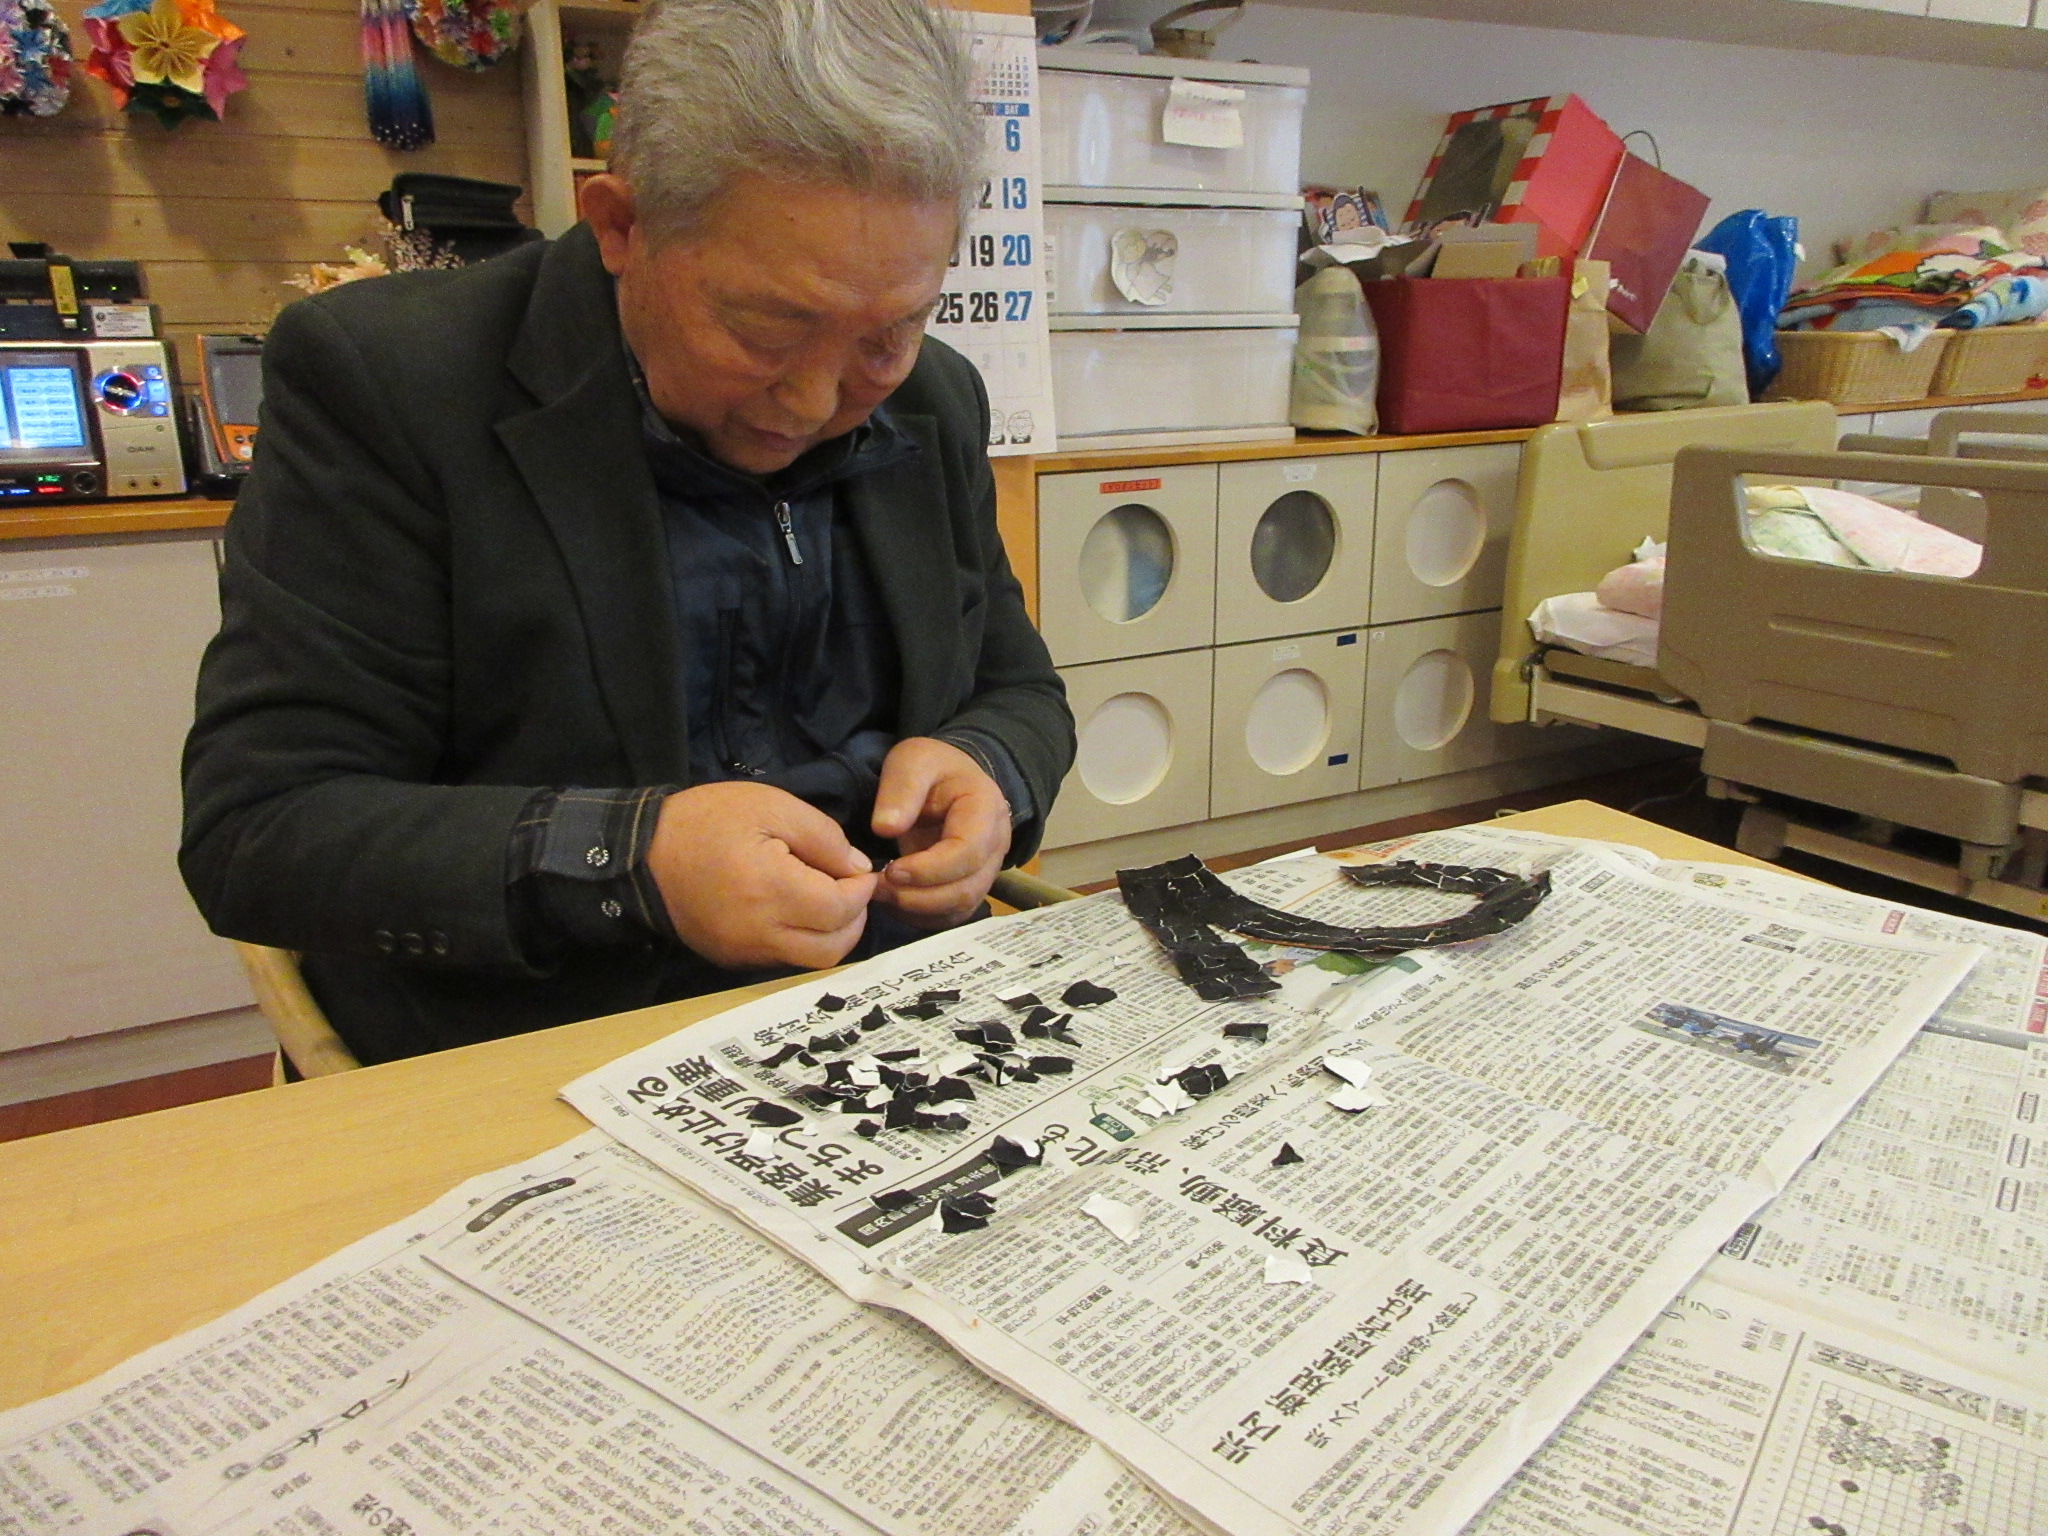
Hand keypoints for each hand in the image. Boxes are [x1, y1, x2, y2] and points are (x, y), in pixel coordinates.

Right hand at [645, 781, 877, 969]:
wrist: (641, 853)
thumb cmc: (707, 821)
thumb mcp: (771, 806)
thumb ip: (824, 838)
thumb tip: (857, 869)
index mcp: (771, 890)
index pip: (840, 909)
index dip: (861, 890)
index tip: (861, 870)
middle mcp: (760, 933)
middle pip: (832, 948)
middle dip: (853, 920)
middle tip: (850, 890)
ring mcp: (743, 952)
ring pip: (810, 962)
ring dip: (830, 936)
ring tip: (827, 902)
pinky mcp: (731, 959)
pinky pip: (782, 961)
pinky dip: (801, 941)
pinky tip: (796, 912)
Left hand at [871, 737, 1012, 929]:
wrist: (951, 778)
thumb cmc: (933, 768)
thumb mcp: (913, 760)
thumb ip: (901, 790)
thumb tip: (885, 829)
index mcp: (985, 810)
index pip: (968, 852)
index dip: (929, 869)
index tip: (890, 870)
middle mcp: (995, 846)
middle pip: (966, 888)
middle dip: (918, 896)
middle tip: (876, 887)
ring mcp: (986, 870)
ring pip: (960, 907)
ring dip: (917, 909)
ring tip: (880, 894)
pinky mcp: (970, 886)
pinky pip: (951, 916)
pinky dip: (921, 916)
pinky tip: (893, 902)